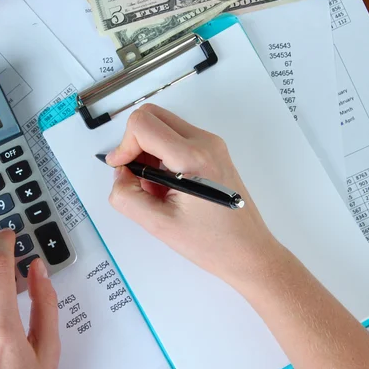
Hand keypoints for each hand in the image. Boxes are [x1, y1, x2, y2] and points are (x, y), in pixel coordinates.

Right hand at [106, 104, 283, 283]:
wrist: (248, 252)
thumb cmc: (213, 243)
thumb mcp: (159, 225)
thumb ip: (127, 196)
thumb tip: (119, 174)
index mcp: (193, 157)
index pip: (142, 125)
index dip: (123, 146)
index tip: (122, 170)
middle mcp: (205, 142)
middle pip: (151, 115)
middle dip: (133, 143)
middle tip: (134, 175)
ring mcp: (211, 144)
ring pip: (162, 125)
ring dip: (147, 150)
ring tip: (153, 188)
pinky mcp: (211, 151)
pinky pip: (175, 138)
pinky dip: (161, 155)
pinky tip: (166, 186)